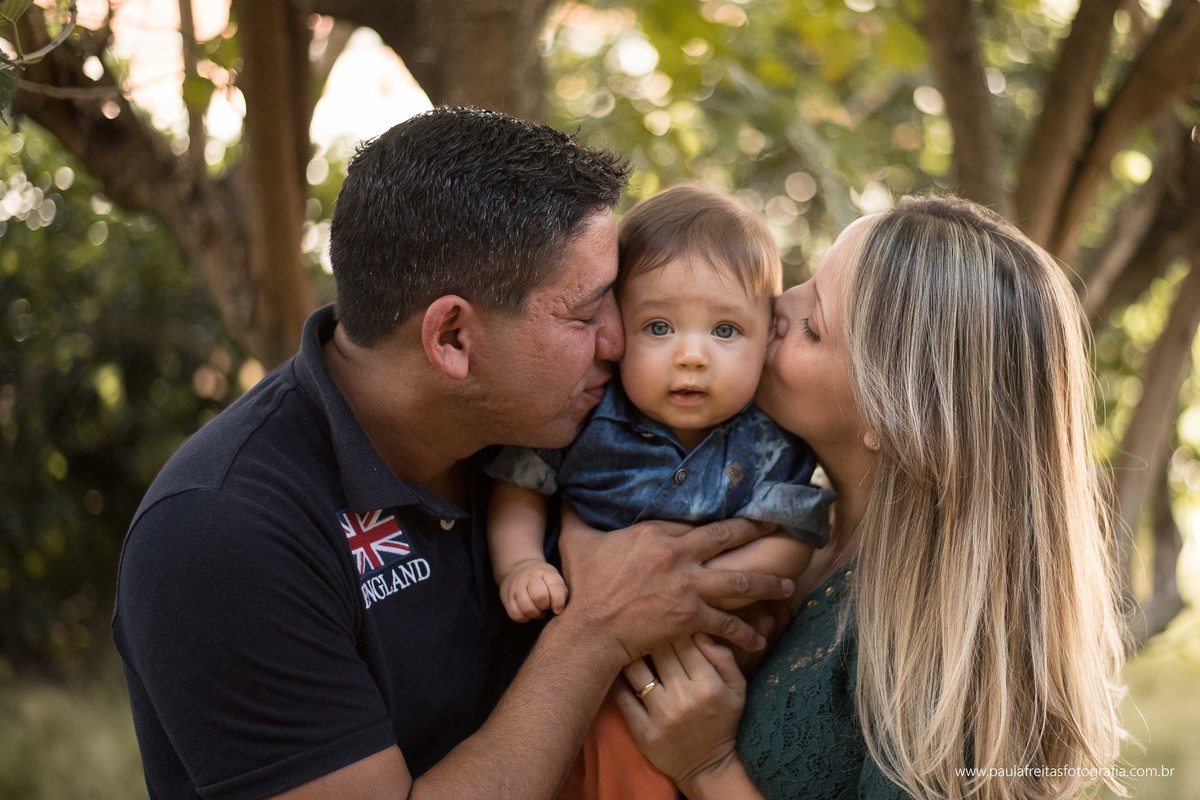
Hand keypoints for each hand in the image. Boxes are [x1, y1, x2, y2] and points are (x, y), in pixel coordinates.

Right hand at [498, 559, 567, 621]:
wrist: (519, 571)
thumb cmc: (544, 582)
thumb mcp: (555, 582)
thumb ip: (562, 593)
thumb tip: (559, 610)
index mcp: (545, 572)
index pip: (555, 584)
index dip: (559, 600)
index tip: (558, 610)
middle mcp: (529, 577)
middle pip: (540, 596)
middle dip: (545, 606)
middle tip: (546, 606)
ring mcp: (516, 587)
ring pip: (527, 608)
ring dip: (536, 614)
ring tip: (538, 610)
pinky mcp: (507, 598)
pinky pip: (516, 615)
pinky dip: (525, 618)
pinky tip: (529, 613)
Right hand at [556, 506, 793, 665]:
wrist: (590, 629)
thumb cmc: (584, 586)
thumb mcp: (576, 541)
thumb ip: (575, 513)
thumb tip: (563, 491)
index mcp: (657, 534)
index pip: (696, 523)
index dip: (720, 519)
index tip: (739, 516)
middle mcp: (680, 556)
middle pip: (728, 539)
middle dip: (758, 533)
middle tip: (780, 530)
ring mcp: (689, 588)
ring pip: (739, 582)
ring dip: (766, 584)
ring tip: (787, 585)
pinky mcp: (692, 618)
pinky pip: (726, 624)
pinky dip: (745, 632)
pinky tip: (759, 638)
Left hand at [613, 635, 747, 789]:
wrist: (708, 767)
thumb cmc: (723, 720)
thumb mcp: (738, 688)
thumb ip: (724, 657)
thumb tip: (700, 631)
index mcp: (708, 685)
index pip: (685, 641)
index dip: (674, 625)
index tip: (667, 618)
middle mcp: (683, 698)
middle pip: (659, 650)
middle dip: (652, 633)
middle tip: (645, 624)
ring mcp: (660, 715)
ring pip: (636, 668)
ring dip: (631, 652)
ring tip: (629, 642)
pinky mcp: (641, 731)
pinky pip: (621, 695)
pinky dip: (618, 678)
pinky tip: (617, 667)